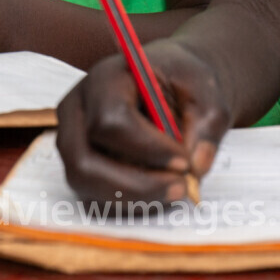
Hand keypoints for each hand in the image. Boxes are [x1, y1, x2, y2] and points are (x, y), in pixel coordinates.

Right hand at [55, 40, 230, 203]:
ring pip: (86, 183)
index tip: (184, 162)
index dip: (146, 148)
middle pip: (84, 160)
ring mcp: (72, 138)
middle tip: (181, 188)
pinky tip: (160, 189)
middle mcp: (78, 108)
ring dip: (134, 196)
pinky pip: (93, 194)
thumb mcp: (207, 92)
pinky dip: (129, 200)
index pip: (110, 120)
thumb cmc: (183, 83)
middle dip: (135, 184)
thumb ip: (207, 125)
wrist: (169, 83)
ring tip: (176, 188)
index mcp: (106, 78)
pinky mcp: (79, 163)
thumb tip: (197, 166)